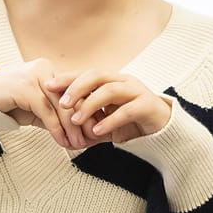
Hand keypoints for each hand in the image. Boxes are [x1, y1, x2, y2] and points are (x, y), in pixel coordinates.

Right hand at [0, 59, 83, 148]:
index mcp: (52, 72)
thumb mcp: (38, 110)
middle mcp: (46, 71)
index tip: (95, 130)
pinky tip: (62, 141)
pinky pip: (46, 111)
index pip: (77, 92)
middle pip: (72, 98)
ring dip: (71, 128)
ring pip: (61, 106)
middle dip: (83, 122)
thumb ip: (57, 116)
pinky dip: (56, 129)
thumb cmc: (11, 103)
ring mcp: (35, 77)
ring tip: (77, 145)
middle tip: (89, 141)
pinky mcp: (25, 87)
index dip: (88, 111)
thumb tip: (80, 132)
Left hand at [47, 71, 171, 144]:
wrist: (163, 130)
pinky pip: (126, 110)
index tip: (49, 86)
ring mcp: (137, 91)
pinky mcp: (148, 105)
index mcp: (112, 81)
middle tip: (62, 103)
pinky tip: (97, 131)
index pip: (87, 74)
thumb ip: (89, 127)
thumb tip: (66, 138)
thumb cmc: (133, 124)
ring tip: (76, 120)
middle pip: (97, 76)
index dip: (68, 78)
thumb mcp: (106, 125)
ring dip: (90, 104)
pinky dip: (110, 120)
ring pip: (110, 90)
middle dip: (77, 88)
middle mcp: (124, 82)